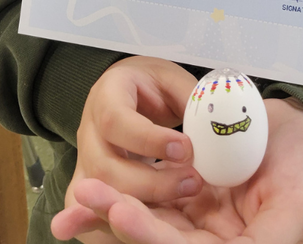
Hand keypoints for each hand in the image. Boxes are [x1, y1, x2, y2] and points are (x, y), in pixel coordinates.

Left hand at [51, 95, 302, 243]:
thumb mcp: (296, 207)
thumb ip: (269, 240)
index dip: (150, 236)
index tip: (121, 211)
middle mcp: (209, 243)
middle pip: (158, 239)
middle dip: (118, 222)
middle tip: (87, 195)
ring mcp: (195, 220)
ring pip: (146, 221)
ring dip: (110, 209)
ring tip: (80, 193)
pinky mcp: (186, 195)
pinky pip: (149, 198)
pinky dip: (120, 194)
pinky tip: (91, 191)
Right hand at [60, 56, 202, 220]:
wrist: (131, 90)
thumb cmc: (153, 86)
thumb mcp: (174, 81)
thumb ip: (192, 101)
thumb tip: (217, 123)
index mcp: (108, 94)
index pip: (116, 120)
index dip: (150, 140)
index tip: (185, 149)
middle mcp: (89, 128)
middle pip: (105, 166)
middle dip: (152, 182)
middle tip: (193, 181)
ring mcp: (84, 159)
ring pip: (102, 194)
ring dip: (144, 203)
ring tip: (184, 194)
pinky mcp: (88, 184)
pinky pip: (95, 212)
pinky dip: (120, 222)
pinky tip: (153, 221)